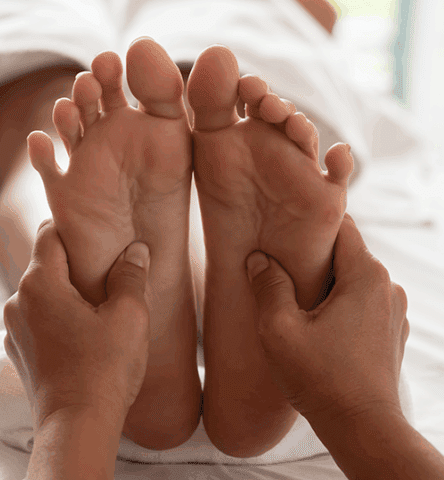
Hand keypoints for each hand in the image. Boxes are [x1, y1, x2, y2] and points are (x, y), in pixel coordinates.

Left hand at [3, 219, 150, 429]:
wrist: (76, 427)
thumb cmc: (103, 371)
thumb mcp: (130, 317)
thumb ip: (131, 276)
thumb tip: (136, 250)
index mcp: (39, 284)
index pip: (49, 233)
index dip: (74, 227)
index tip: (97, 230)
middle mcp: (17, 301)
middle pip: (45, 265)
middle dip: (75, 264)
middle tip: (108, 270)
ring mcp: (15, 329)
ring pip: (42, 294)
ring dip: (66, 294)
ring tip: (99, 307)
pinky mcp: (19, 352)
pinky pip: (38, 320)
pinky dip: (57, 319)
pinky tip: (83, 334)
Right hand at [246, 214, 409, 422]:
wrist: (362, 428)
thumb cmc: (321, 379)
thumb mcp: (279, 329)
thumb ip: (268, 286)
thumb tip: (258, 259)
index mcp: (366, 276)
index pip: (340, 225)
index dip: (309, 223)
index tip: (281, 231)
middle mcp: (388, 288)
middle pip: (345, 254)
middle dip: (312, 258)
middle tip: (278, 268)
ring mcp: (393, 312)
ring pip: (352, 281)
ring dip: (324, 286)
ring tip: (293, 303)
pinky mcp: (390, 334)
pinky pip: (361, 305)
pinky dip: (339, 307)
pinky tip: (314, 327)